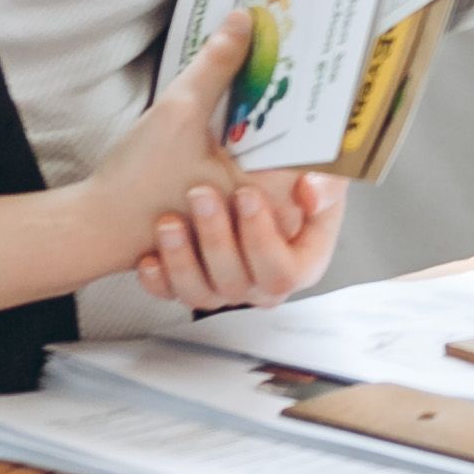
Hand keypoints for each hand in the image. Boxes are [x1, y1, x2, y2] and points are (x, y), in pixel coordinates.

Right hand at [77, 13, 349, 311]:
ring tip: (276, 65)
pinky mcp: (231, 207)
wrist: (94, 229)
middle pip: (304, 144)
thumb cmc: (136, 182)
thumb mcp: (178, 112)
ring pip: (279, 152)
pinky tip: (243, 99)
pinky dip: (253, 132)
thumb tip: (245, 18)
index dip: (331, 102)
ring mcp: (251, 211)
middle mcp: (271, 208)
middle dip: (304, 98)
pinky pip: (256, 163)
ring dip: (276, 114)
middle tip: (310, 49)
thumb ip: (216, 65)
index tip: (335, 60)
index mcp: (273, 192)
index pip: (323, 145)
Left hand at [138, 171, 346, 311]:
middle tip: (201, 196)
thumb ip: (324, 184)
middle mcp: (264, 285)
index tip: (246, 195)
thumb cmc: (293, 184)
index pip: (284, 272)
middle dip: (216, 239)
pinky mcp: (194, 287)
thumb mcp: (322, 177)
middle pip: (239, 283)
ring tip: (169, 221)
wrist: (258, 185)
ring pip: (202, 294)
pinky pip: (172, 296)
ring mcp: (227, 290)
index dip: (262, 239)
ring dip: (182, 259)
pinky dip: (158, 279)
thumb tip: (311, 193)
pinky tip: (149, 257)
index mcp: (303, 264)